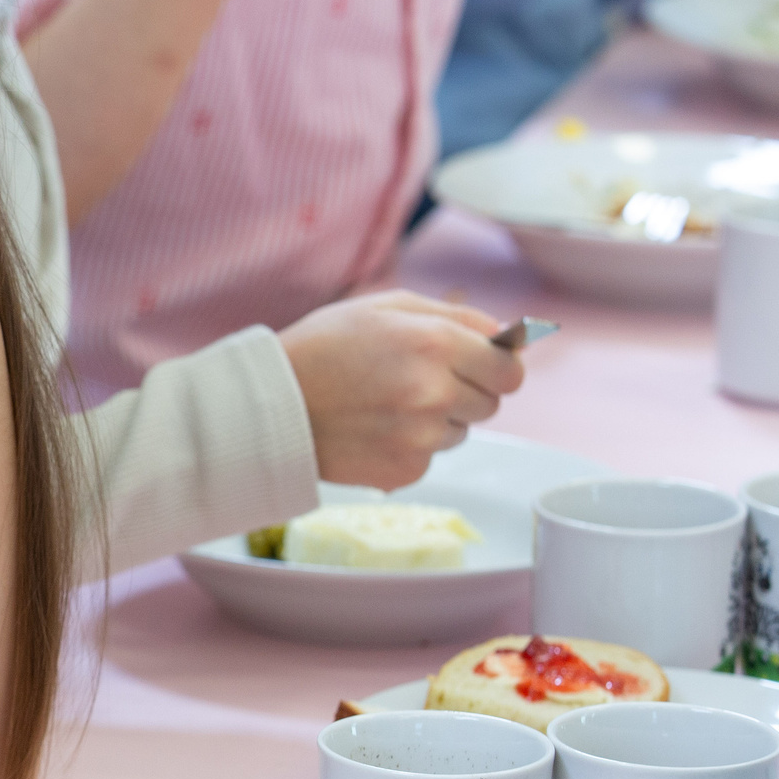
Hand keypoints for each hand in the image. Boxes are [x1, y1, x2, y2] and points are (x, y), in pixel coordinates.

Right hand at [278, 291, 524, 489]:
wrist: (268, 406)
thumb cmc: (322, 348)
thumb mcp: (383, 307)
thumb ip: (455, 316)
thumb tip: (510, 338)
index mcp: (435, 343)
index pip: (510, 370)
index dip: (499, 368)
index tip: (483, 368)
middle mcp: (435, 392)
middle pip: (490, 404)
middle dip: (464, 392)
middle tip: (415, 382)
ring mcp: (421, 436)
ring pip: (459, 433)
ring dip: (435, 421)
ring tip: (384, 406)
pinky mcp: (406, 471)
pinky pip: (429, 458)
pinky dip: (408, 447)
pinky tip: (372, 430)